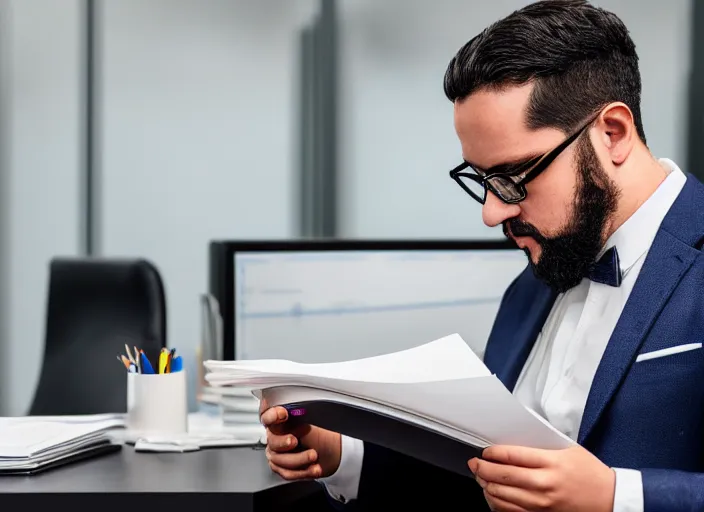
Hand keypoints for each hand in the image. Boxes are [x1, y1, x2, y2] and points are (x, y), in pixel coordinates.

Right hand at [259, 397, 341, 480]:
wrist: (330, 449)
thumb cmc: (319, 430)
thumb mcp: (310, 419)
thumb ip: (297, 414)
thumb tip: (294, 410)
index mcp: (279, 419)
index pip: (267, 415)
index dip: (272, 415)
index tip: (283, 414)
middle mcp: (275, 436)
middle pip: (272, 441)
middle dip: (283, 442)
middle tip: (295, 440)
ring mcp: (277, 453)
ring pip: (280, 460)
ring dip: (299, 459)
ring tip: (314, 455)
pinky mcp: (283, 468)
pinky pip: (287, 473)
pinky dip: (303, 471)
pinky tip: (314, 468)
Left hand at [468, 445, 615, 511]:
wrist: (611, 500)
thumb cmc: (591, 473)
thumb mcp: (569, 450)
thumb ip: (542, 447)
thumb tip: (514, 441)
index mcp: (552, 463)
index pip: (513, 456)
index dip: (493, 453)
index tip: (485, 451)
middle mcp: (545, 484)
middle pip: (504, 476)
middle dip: (483, 468)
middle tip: (475, 463)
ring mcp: (543, 503)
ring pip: (504, 496)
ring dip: (487, 486)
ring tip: (481, 478)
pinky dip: (498, 504)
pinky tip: (493, 495)